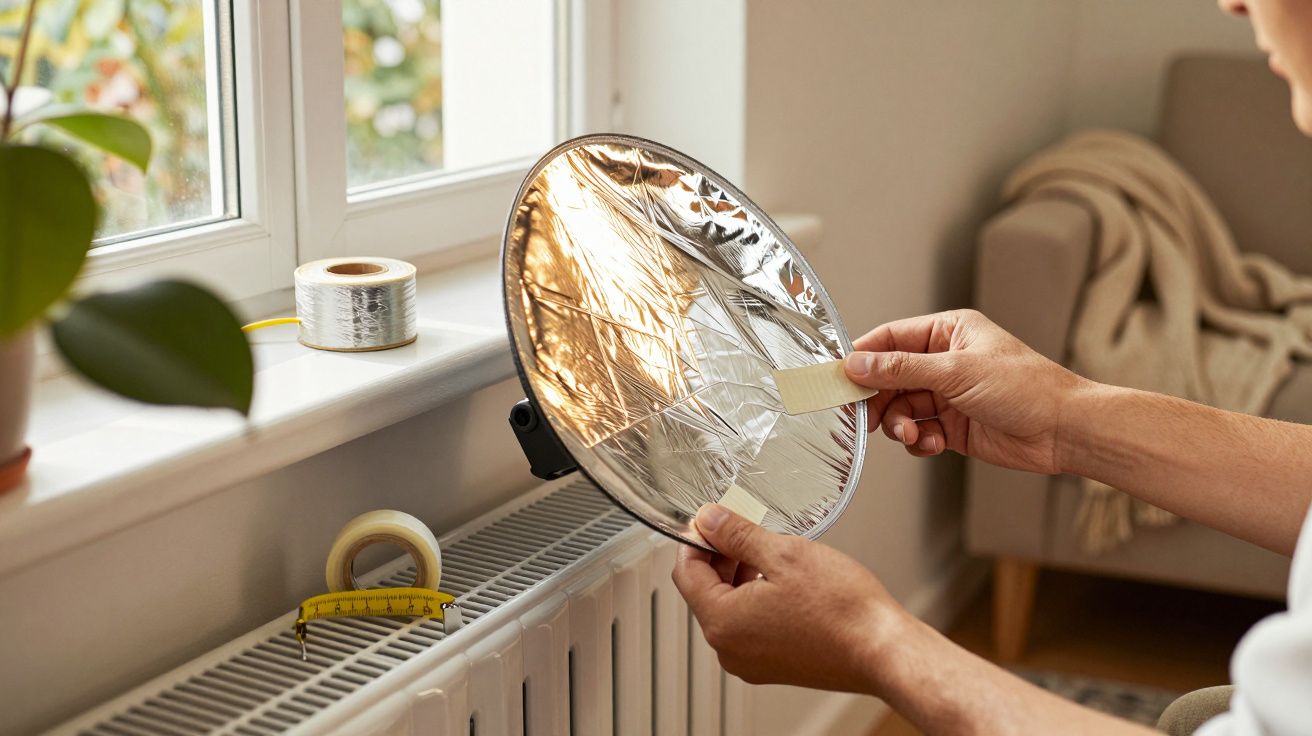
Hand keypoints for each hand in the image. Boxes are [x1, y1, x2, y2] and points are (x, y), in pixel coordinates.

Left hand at [671, 504, 908, 691]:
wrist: (883, 650)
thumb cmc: (843, 610)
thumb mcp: (784, 554)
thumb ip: (737, 534)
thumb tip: (708, 520)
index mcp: (723, 623)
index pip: (686, 573)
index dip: (696, 539)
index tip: (711, 519)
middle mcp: (730, 650)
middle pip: (705, 592)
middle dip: (720, 556)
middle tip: (744, 528)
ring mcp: (751, 662)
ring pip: (728, 608)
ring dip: (739, 576)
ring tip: (770, 551)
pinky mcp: (773, 666)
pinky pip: (749, 626)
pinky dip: (756, 599)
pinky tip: (782, 580)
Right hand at [844, 309, 1089, 474]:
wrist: (1064, 430)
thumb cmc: (1026, 388)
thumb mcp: (956, 372)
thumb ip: (901, 369)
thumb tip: (856, 364)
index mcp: (948, 332)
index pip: (890, 339)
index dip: (862, 358)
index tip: (838, 379)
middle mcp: (944, 361)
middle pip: (889, 378)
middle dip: (878, 400)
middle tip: (865, 418)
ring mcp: (948, 395)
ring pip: (901, 408)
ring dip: (899, 424)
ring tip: (910, 434)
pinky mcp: (953, 426)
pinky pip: (918, 431)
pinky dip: (918, 440)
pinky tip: (931, 443)